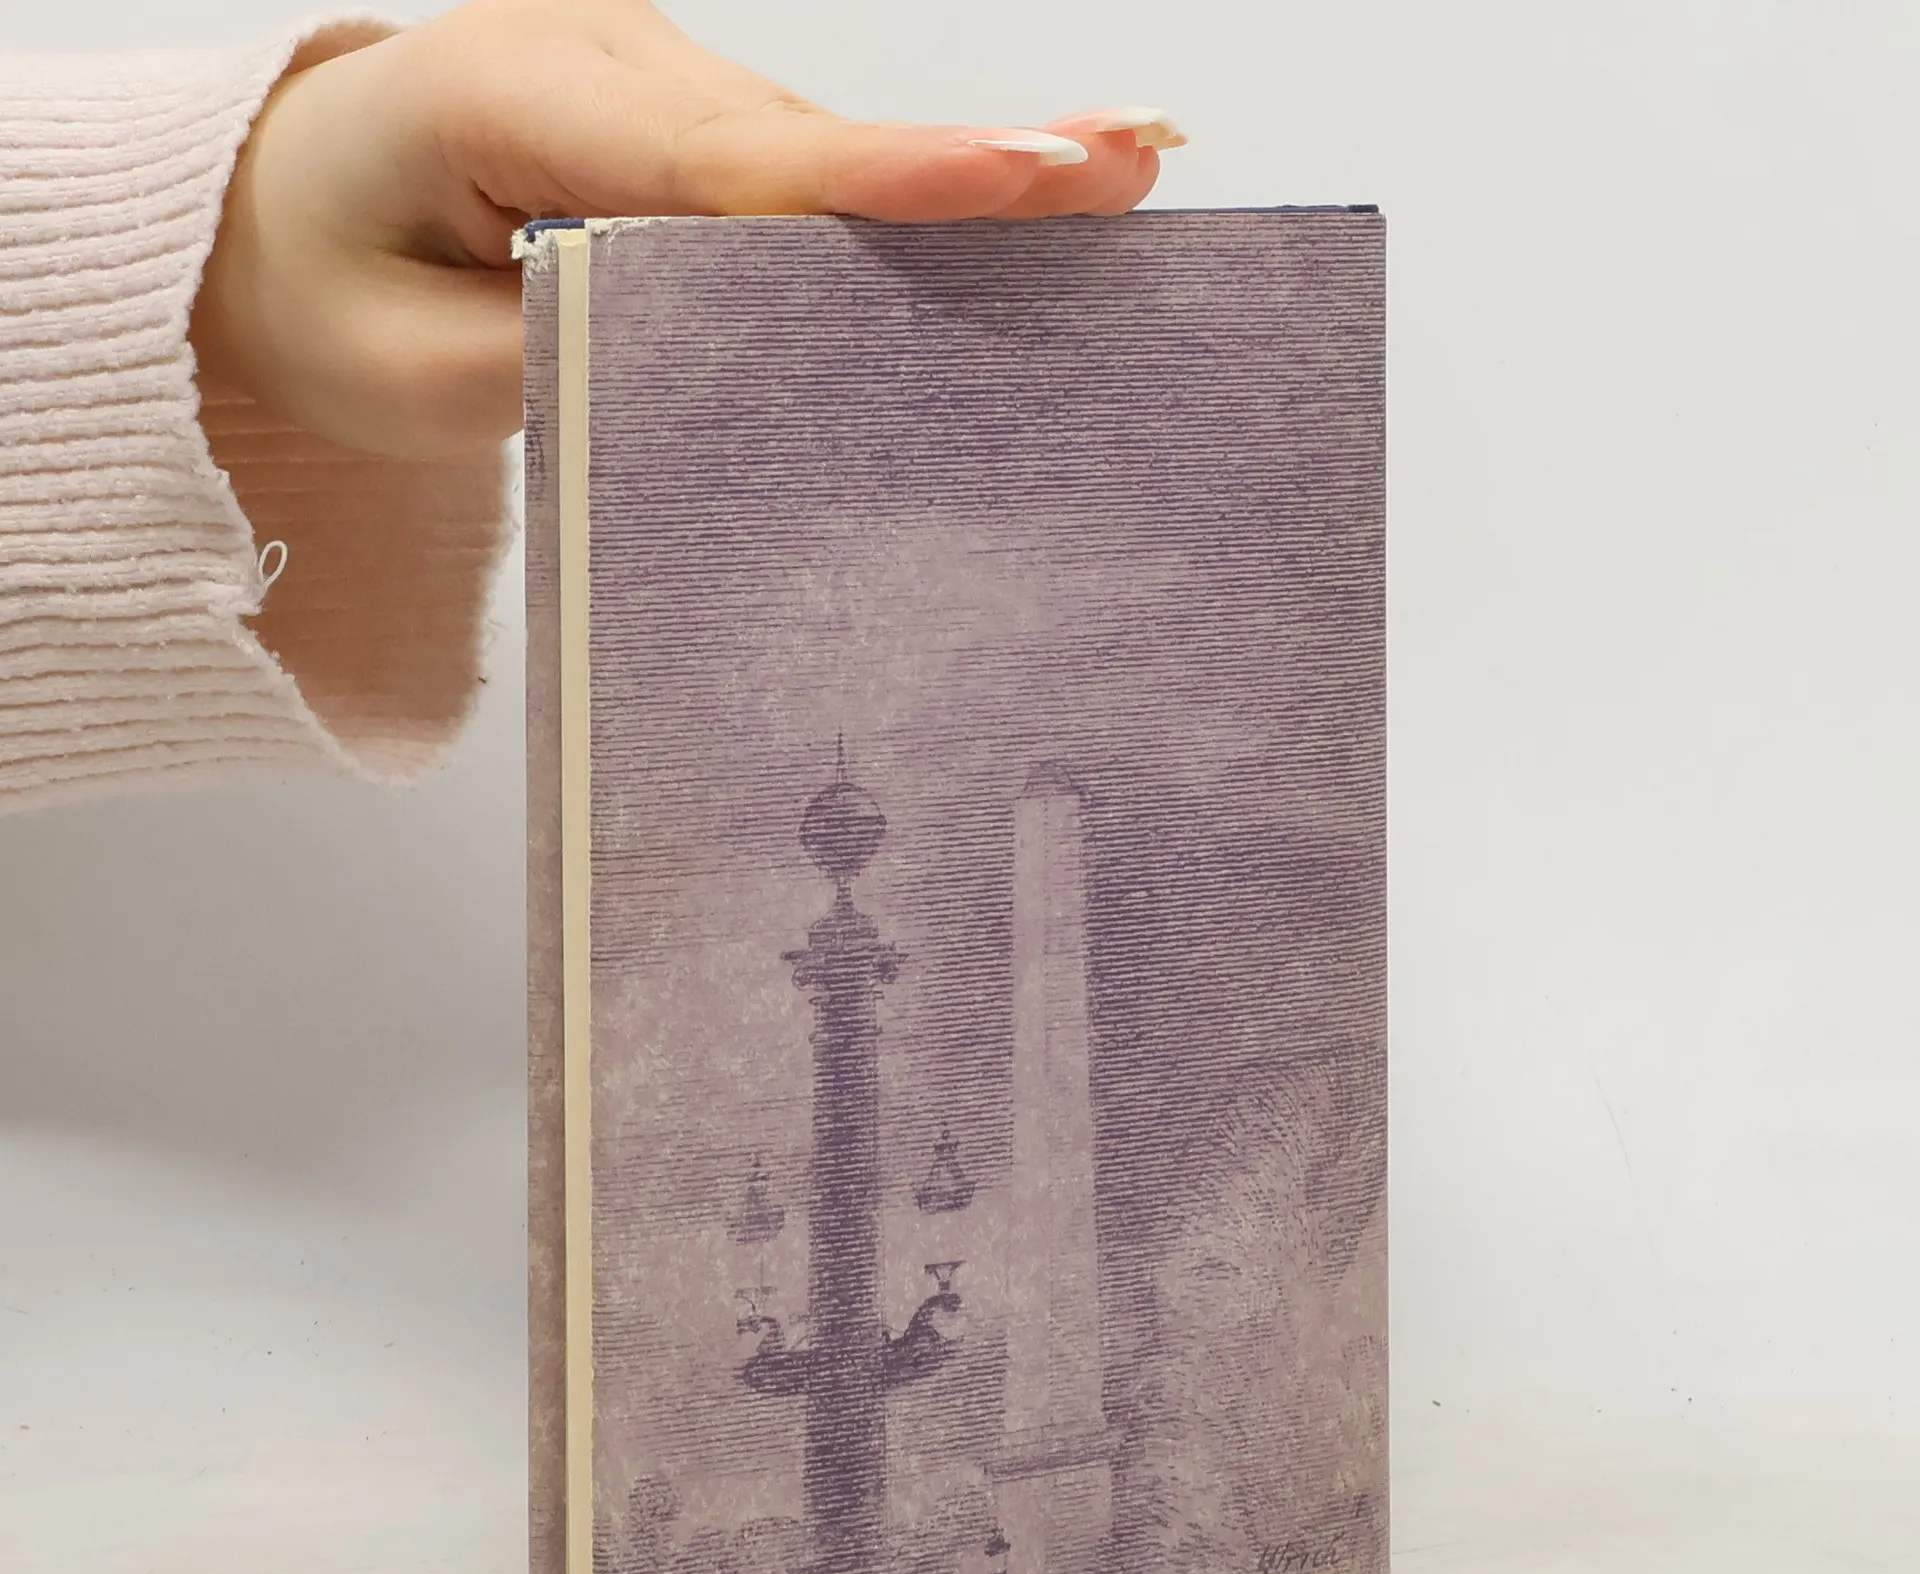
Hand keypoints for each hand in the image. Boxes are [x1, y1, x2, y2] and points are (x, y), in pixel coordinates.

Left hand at [190, 0, 1182, 459]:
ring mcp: (646, 81)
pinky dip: (889, 204)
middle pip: (801, 141)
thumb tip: (727, 359)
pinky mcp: (677, 124)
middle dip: (968, 162)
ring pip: (811, 154)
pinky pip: (794, 172)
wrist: (277, 224)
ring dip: (949, 184)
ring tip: (1110, 177)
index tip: (1022, 171)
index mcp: (505, 93)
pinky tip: (1007, 196)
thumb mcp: (408, 368)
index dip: (882, 177)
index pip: (722, 158)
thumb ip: (565, 363)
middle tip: (1134, 162)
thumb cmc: (326, 292)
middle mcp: (598, 59)